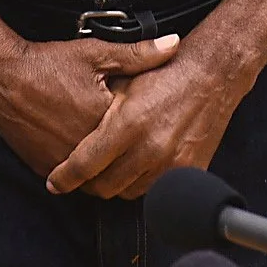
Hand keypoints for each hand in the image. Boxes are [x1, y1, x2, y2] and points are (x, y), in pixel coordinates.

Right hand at [0, 34, 180, 179]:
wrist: (1, 77)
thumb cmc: (49, 64)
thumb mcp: (96, 53)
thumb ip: (137, 54)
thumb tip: (173, 44)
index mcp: (106, 121)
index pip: (140, 137)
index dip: (149, 129)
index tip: (155, 122)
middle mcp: (86, 148)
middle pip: (121, 163)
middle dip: (131, 157)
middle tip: (140, 145)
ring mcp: (64, 162)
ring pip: (98, 180)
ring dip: (107, 171)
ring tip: (116, 156)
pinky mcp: (46, 168)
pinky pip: (73, 182)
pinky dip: (83, 174)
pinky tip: (89, 157)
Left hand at [46, 49, 251, 199]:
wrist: (212, 75)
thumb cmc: (166, 74)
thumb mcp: (124, 81)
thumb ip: (98, 111)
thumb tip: (68, 135)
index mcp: (129, 123)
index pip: (86, 164)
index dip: (65, 178)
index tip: (55, 183)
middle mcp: (150, 148)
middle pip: (105, 186)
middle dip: (90, 183)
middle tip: (86, 173)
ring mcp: (171, 163)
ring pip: (129, 192)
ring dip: (118, 183)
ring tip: (114, 166)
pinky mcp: (189, 171)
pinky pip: (156, 190)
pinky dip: (143, 182)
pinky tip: (139, 166)